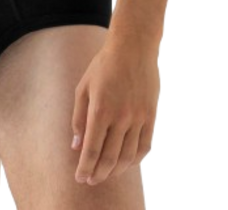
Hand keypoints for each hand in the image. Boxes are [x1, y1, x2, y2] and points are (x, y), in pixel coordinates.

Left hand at [71, 42, 159, 185]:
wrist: (133, 47)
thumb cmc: (103, 66)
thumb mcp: (84, 88)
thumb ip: (79, 118)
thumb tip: (77, 146)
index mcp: (100, 110)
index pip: (92, 150)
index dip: (85, 168)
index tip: (80, 178)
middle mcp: (121, 117)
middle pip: (109, 158)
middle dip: (98, 174)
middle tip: (91, 180)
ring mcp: (138, 117)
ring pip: (128, 156)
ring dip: (116, 170)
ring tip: (106, 174)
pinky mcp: (151, 115)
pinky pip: (145, 146)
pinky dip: (135, 159)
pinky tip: (126, 162)